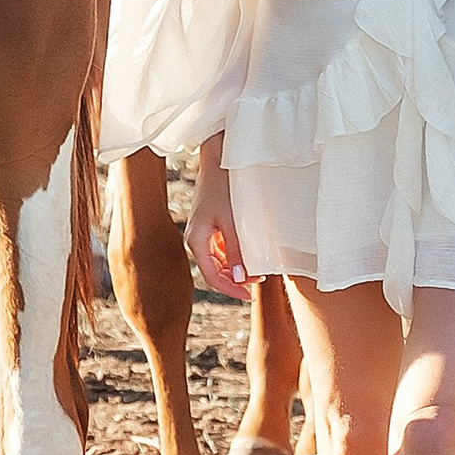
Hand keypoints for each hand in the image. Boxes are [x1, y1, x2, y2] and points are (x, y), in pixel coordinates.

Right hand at [186, 149, 245, 296]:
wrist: (219, 159)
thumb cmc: (225, 187)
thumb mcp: (233, 221)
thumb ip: (236, 251)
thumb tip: (240, 279)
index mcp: (196, 240)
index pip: (211, 277)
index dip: (231, 289)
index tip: (250, 295)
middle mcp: (195, 239)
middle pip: (214, 271)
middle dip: (235, 280)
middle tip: (259, 282)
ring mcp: (202, 233)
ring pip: (218, 261)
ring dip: (236, 269)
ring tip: (258, 270)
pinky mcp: (209, 226)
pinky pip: (220, 249)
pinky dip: (234, 256)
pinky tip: (250, 256)